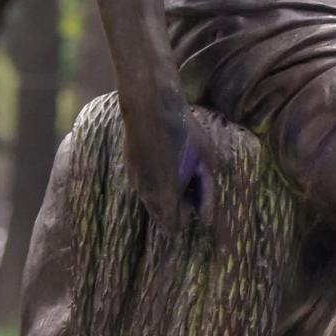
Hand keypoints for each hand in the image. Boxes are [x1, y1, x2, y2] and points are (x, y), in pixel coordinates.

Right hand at [123, 91, 218, 235]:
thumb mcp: (204, 161)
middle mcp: (146, 194)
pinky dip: (153, 178)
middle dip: (175, 204)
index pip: (173, 227)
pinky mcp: (128, 167)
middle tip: (187, 180)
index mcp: (165, 196)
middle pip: (160, 216)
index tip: (193, 195)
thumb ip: (206, 192)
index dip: (186, 215)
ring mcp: (134, 181)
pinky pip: (143, 184)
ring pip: (150, 199)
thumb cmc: (183, 133)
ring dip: (163, 191)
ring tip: (175, 165)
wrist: (150, 108)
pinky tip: (161, 155)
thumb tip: (206, 218)